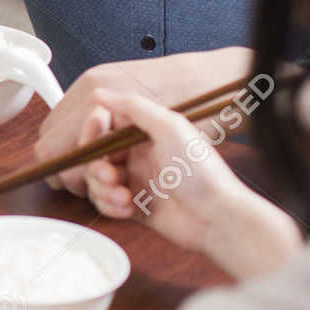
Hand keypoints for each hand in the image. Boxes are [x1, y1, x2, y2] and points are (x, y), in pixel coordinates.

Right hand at [77, 89, 301, 280]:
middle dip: (95, 165)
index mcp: (145, 133)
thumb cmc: (200, 171)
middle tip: (110, 175)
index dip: (93, 129)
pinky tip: (129, 207)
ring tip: (123, 196)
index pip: (105, 124)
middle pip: (95, 154)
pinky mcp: (133, 206)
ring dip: (102, 189)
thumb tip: (99, 93)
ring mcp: (135, 180)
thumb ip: (133, 106)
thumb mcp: (169, 128)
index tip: (94, 135)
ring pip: (96, 180)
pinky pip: (105, 203)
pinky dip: (110, 206)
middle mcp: (137, 155)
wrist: (216, 217)